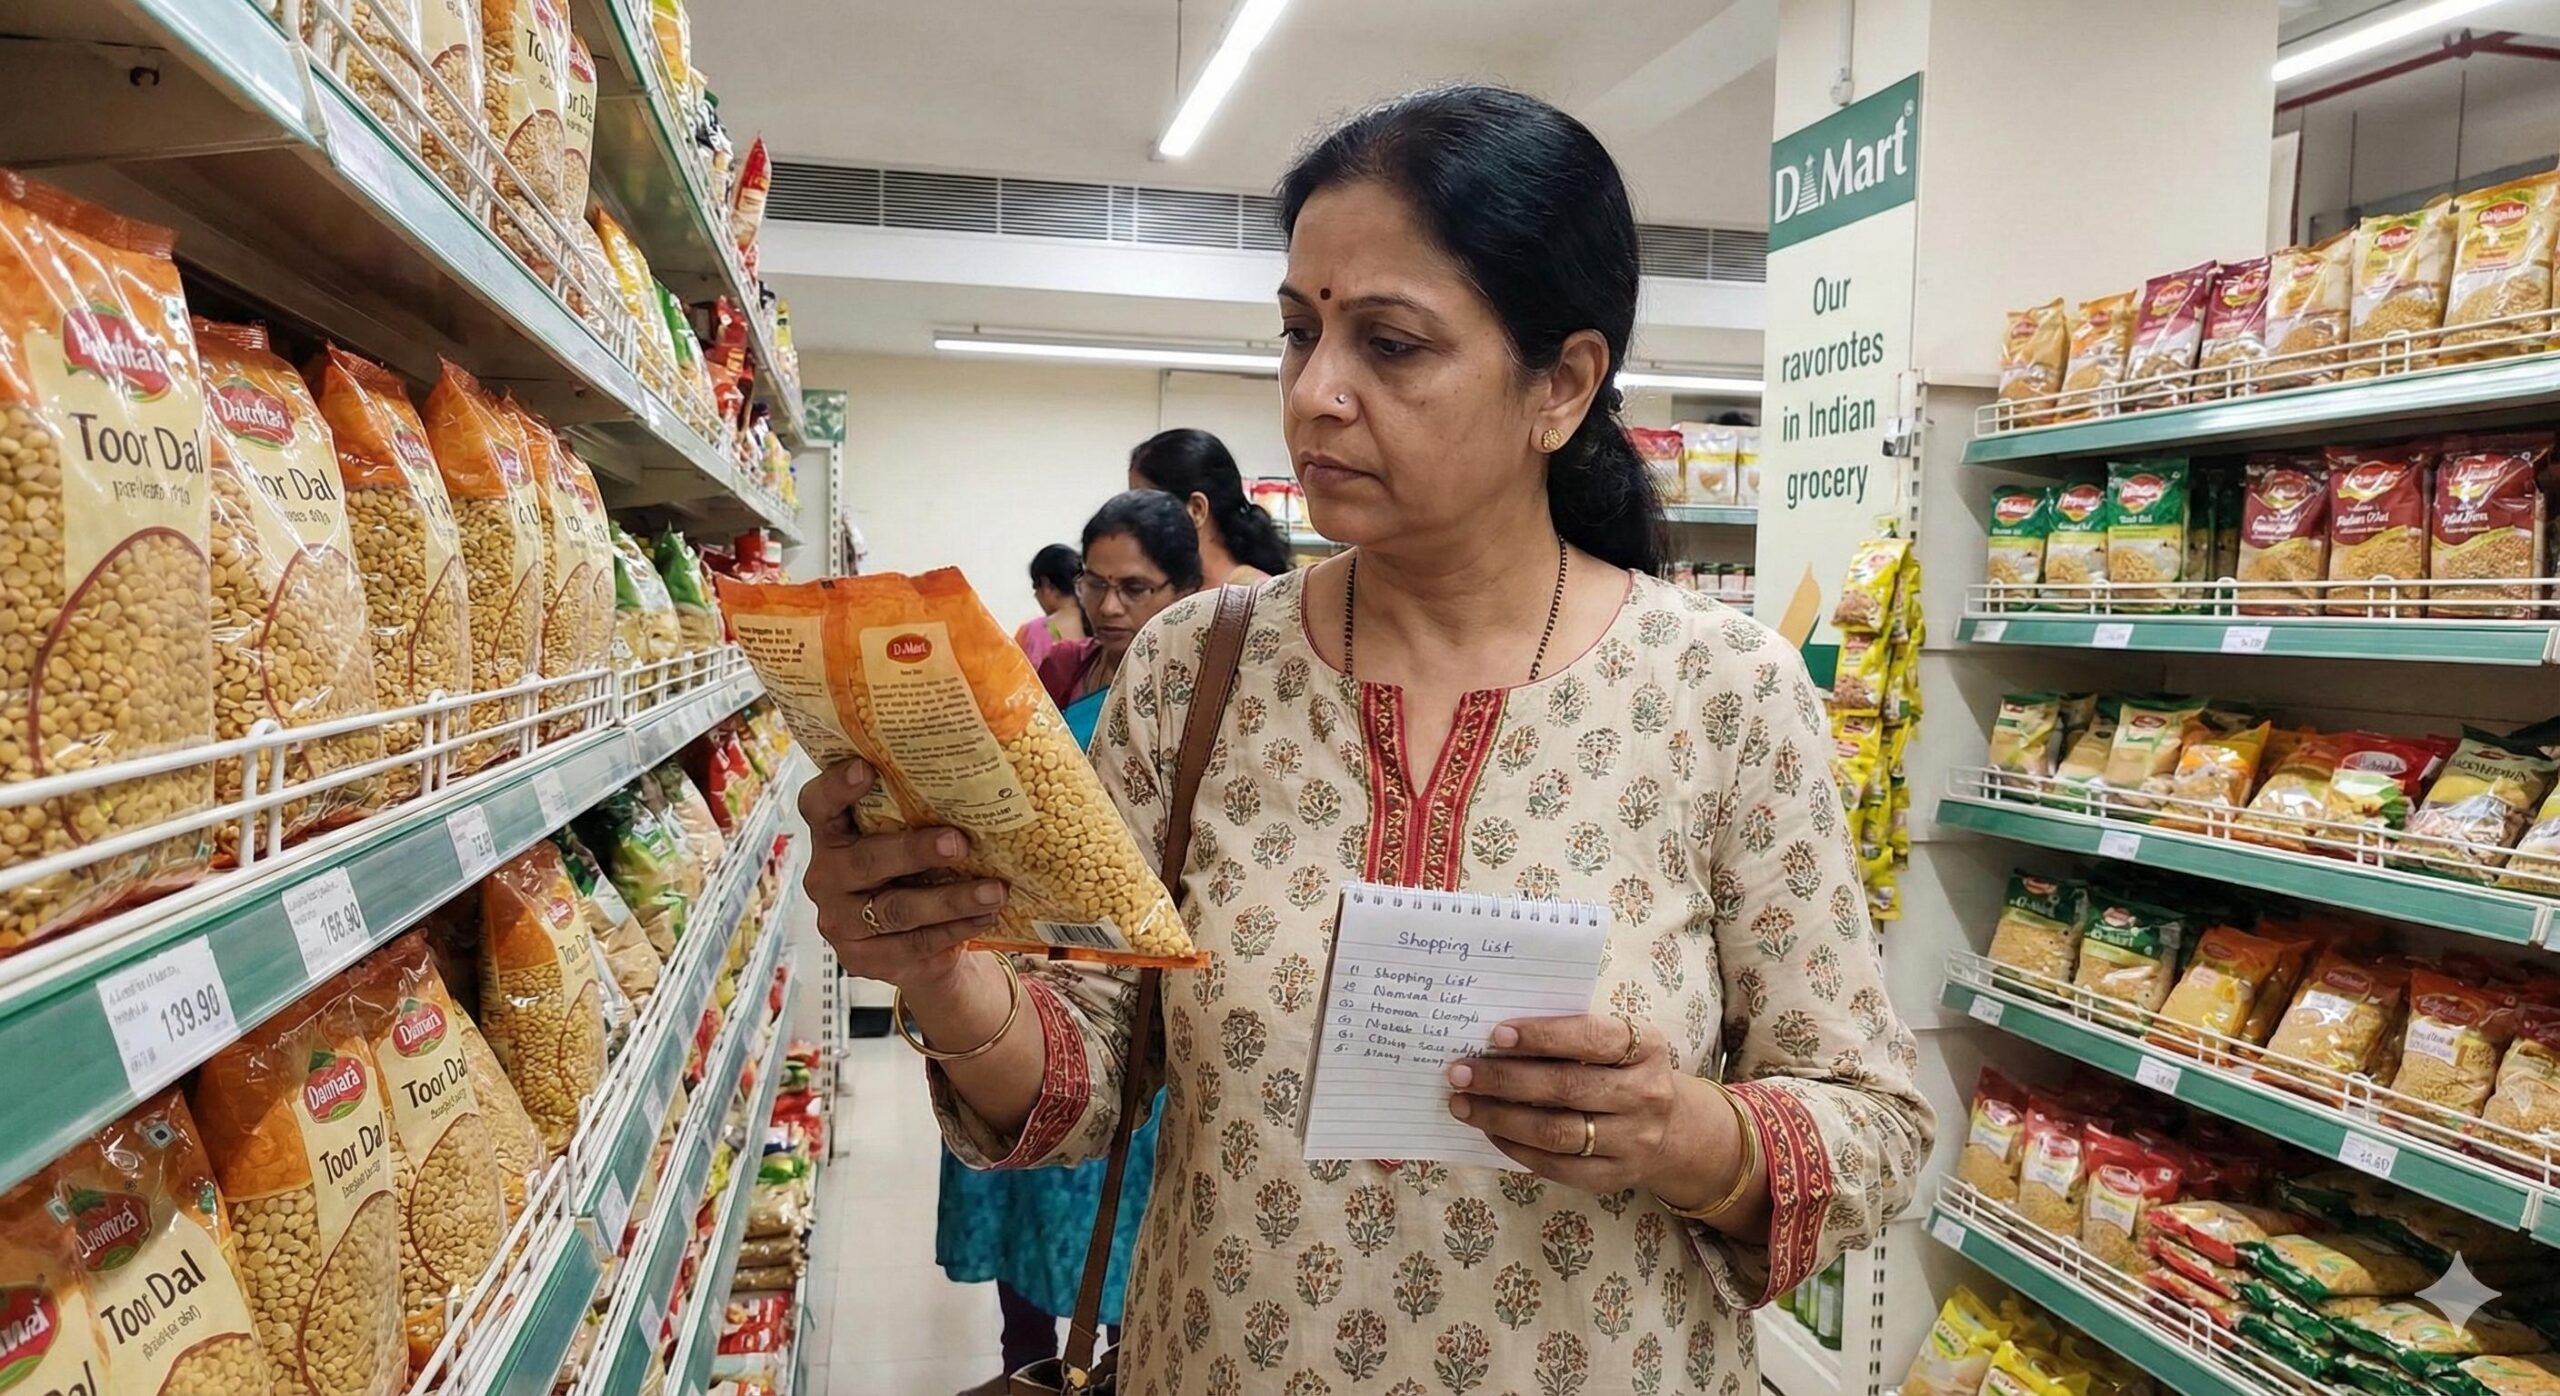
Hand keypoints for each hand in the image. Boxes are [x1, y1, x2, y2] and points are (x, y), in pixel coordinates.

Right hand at [799, 756, 1008, 992]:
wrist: (909, 947)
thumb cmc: (910, 874)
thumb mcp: (903, 841)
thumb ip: (915, 816)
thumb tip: (975, 784)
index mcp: (831, 836)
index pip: (818, 805)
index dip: (836, 787)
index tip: (866, 768)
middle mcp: (826, 877)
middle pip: (866, 860)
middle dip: (915, 851)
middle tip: (959, 843)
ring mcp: (841, 921)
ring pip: (897, 909)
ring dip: (951, 899)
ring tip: (994, 891)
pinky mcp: (864, 958)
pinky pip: (915, 942)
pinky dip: (956, 929)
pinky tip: (986, 916)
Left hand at [1446, 1014, 1726, 1199]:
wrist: (1673, 1131)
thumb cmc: (1624, 1073)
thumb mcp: (1618, 1044)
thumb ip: (1572, 1036)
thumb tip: (1495, 1038)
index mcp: (1647, 1048)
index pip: (1593, 1039)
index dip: (1544, 1035)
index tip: (1497, 1033)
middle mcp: (1646, 1095)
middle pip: (1567, 1088)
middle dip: (1505, 1079)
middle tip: (1460, 1072)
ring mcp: (1633, 1141)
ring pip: (1556, 1132)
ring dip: (1500, 1116)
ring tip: (1462, 1103)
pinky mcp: (1613, 1178)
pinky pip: (1555, 1166)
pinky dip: (1515, 1147)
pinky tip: (1489, 1130)